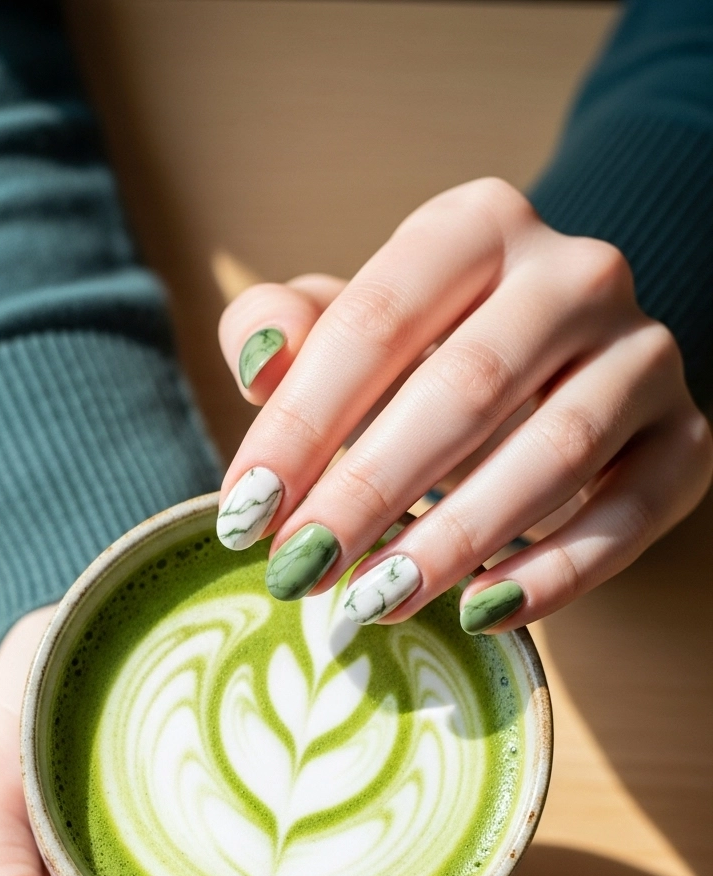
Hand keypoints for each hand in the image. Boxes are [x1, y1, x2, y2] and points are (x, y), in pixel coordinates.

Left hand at [217, 178, 711, 630]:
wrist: (556, 371)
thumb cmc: (425, 354)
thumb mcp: (347, 328)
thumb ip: (285, 328)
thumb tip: (259, 358)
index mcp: (481, 225)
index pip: (377, 319)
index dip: (301, 424)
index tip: (244, 513)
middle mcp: (578, 274)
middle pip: (466, 388)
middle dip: (368, 491)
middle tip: (300, 571)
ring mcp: (644, 355)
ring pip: (553, 455)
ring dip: (453, 541)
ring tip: (372, 603)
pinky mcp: (684, 440)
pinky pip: (628, 516)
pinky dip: (554, 574)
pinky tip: (478, 613)